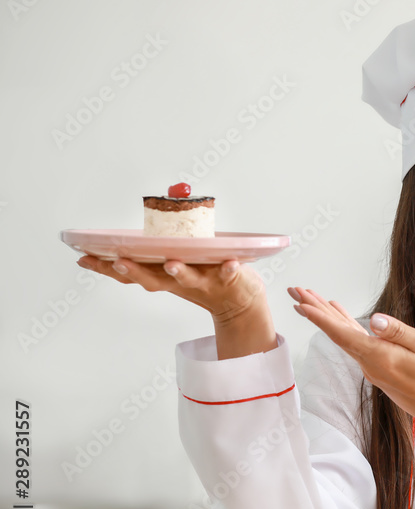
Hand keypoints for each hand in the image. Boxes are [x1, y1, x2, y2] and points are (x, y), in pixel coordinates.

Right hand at [77, 256, 264, 325]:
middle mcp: (178, 281)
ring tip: (171, 265)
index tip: (83, 258)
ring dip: (179, 272)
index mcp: (162, 275)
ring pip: (189, 278)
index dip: (105, 267)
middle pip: (152, 278)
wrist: (239, 302)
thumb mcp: (172, 264)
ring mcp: (204, 281)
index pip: (129, 272)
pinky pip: (229, 274)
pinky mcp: (229, 279)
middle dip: (134, 270)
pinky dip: (229, 269)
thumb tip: (155, 206)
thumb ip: (158, 245)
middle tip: (118, 261)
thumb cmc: (202, 277)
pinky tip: (230, 263)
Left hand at [288, 286, 414, 464]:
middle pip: (337, 333)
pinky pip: (357, 345)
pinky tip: (341, 318)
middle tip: (296, 290)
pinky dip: (346, 327)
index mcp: (381, 357)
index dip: (320, 317)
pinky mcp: (381, 370)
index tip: (301, 302)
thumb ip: (400, 332)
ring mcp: (374, 369)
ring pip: (345, 338)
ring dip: (328, 317)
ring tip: (312, 299)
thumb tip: (374, 320)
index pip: (343, 333)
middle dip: (315, 310)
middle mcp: (371, 365)